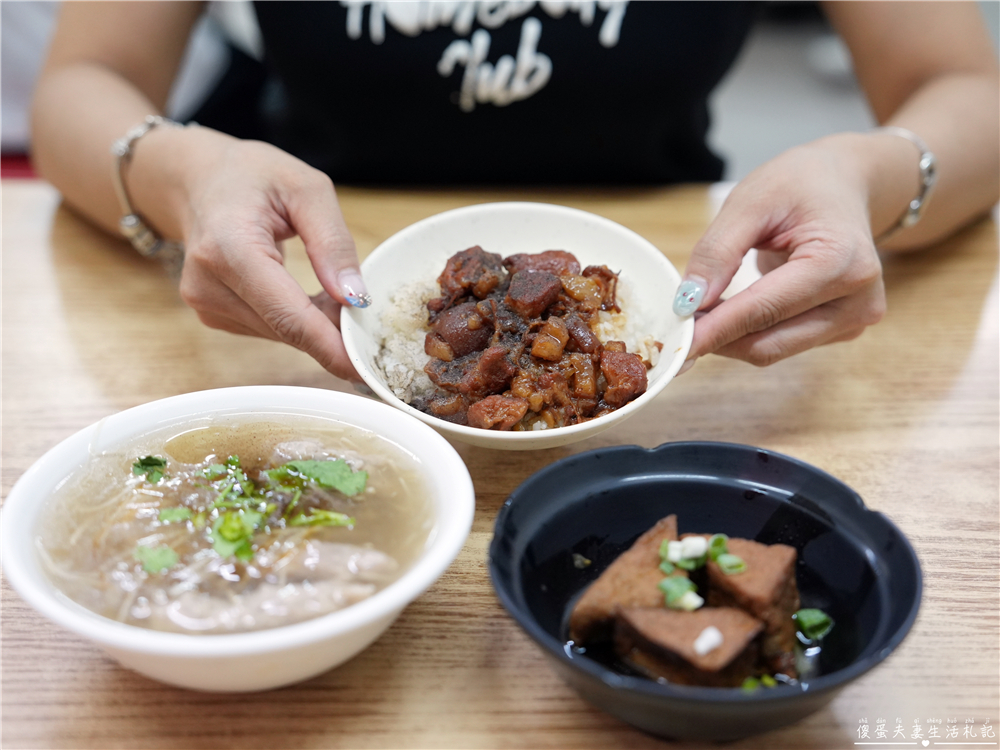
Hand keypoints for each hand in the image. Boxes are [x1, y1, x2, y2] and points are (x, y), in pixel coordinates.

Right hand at [155, 130, 366, 380]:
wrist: (198, 179)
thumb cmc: (251, 175)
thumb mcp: (306, 188)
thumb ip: (333, 242)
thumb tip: (354, 297)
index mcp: (228, 247)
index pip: (286, 314)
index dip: (328, 346)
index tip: (363, 369)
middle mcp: (208, 283)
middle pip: (286, 329)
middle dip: (332, 331)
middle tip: (365, 311)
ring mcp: (206, 304)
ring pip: (280, 334)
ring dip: (316, 324)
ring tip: (329, 286)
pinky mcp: (212, 315)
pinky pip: (269, 329)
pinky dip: (296, 320)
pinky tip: (304, 294)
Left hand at [674, 135, 888, 368]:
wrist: (844, 184)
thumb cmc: (801, 184)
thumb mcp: (750, 201)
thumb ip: (717, 252)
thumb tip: (688, 302)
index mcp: (841, 262)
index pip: (764, 311)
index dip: (714, 330)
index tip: (676, 341)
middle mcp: (857, 300)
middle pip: (768, 343)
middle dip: (718, 337)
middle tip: (680, 320)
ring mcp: (853, 320)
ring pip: (772, 350)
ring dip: (731, 337)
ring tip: (706, 307)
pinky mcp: (842, 329)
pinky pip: (783, 343)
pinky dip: (750, 332)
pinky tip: (736, 308)